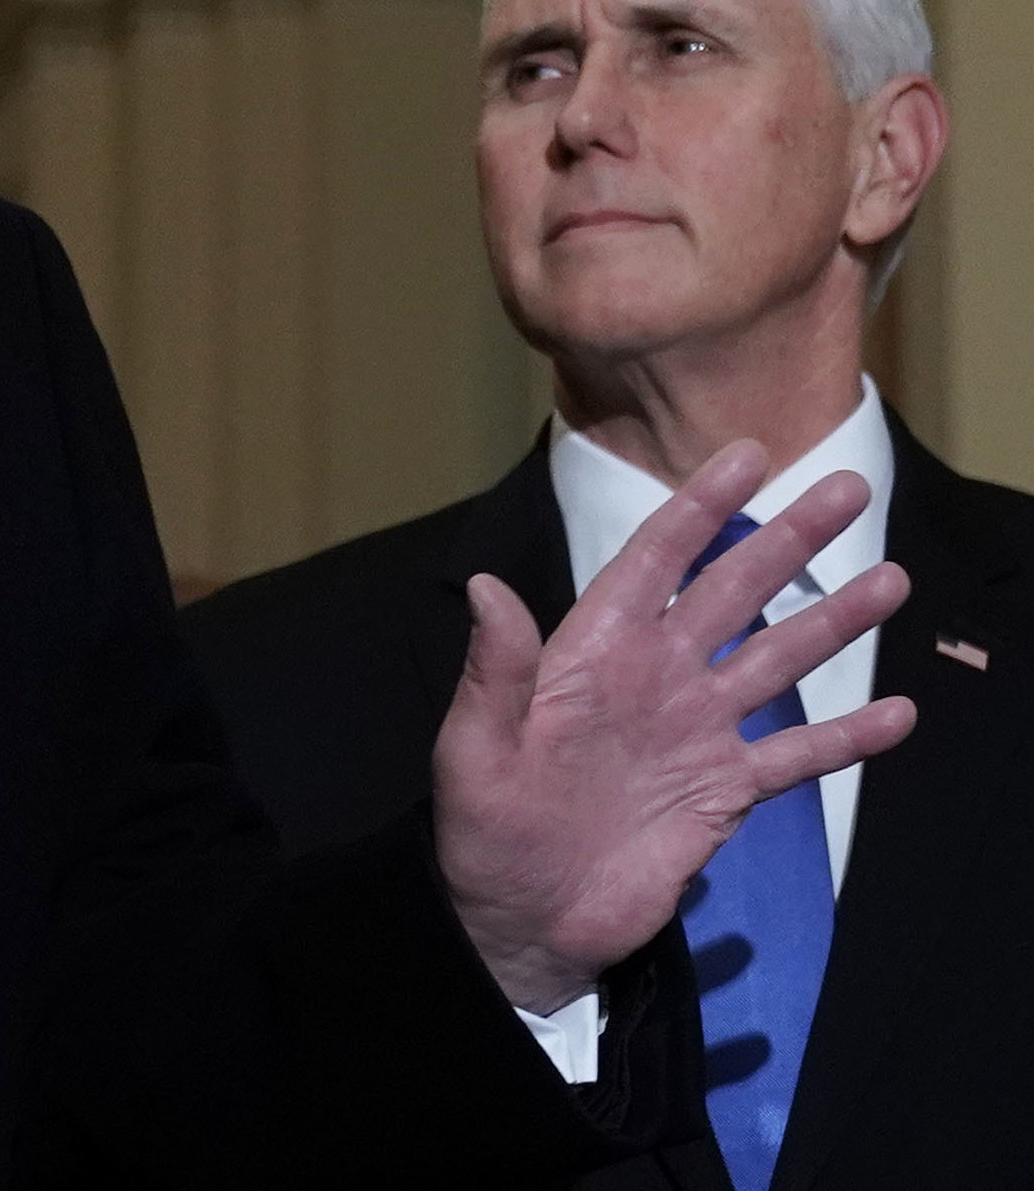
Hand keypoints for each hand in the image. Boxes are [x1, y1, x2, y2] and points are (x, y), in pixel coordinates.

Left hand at [432, 438, 913, 1013]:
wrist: (519, 920)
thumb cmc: (482, 829)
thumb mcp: (475, 749)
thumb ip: (496, 672)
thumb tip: (487, 586)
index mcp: (592, 653)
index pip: (653, 562)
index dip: (699, 508)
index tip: (749, 456)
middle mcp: (653, 678)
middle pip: (730, 593)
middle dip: (787, 540)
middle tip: (849, 488)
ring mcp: (694, 732)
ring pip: (775, 661)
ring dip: (832, 622)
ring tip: (891, 580)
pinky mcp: (723, 793)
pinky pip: (795, 758)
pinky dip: (847, 738)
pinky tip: (900, 715)